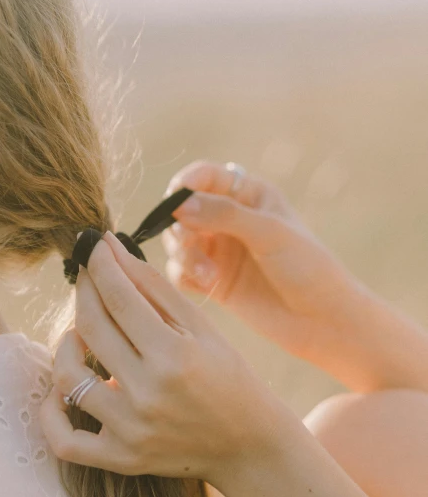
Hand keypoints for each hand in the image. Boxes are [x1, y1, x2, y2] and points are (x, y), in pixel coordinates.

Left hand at [40, 231, 291, 486]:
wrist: (249, 445)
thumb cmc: (230, 379)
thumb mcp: (203, 329)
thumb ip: (155, 287)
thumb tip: (112, 249)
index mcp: (175, 357)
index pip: (120, 298)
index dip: (100, 264)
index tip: (94, 246)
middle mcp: (149, 394)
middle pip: (90, 328)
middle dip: (84, 290)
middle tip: (88, 277)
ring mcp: (131, 431)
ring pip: (67, 378)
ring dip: (65, 345)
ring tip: (82, 333)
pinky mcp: (120, 459)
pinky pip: (64, 440)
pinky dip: (51, 412)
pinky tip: (62, 389)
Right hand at [163, 160, 366, 362]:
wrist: (322, 319)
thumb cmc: (306, 267)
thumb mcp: (269, 232)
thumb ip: (224, 215)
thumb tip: (178, 204)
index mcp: (248, 194)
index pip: (204, 176)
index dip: (184, 184)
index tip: (175, 201)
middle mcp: (229, 219)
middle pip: (182, 211)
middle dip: (180, 226)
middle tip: (190, 244)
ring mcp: (220, 251)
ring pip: (178, 242)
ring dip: (183, 256)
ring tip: (208, 275)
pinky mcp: (213, 280)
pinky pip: (181, 272)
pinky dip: (185, 277)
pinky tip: (209, 286)